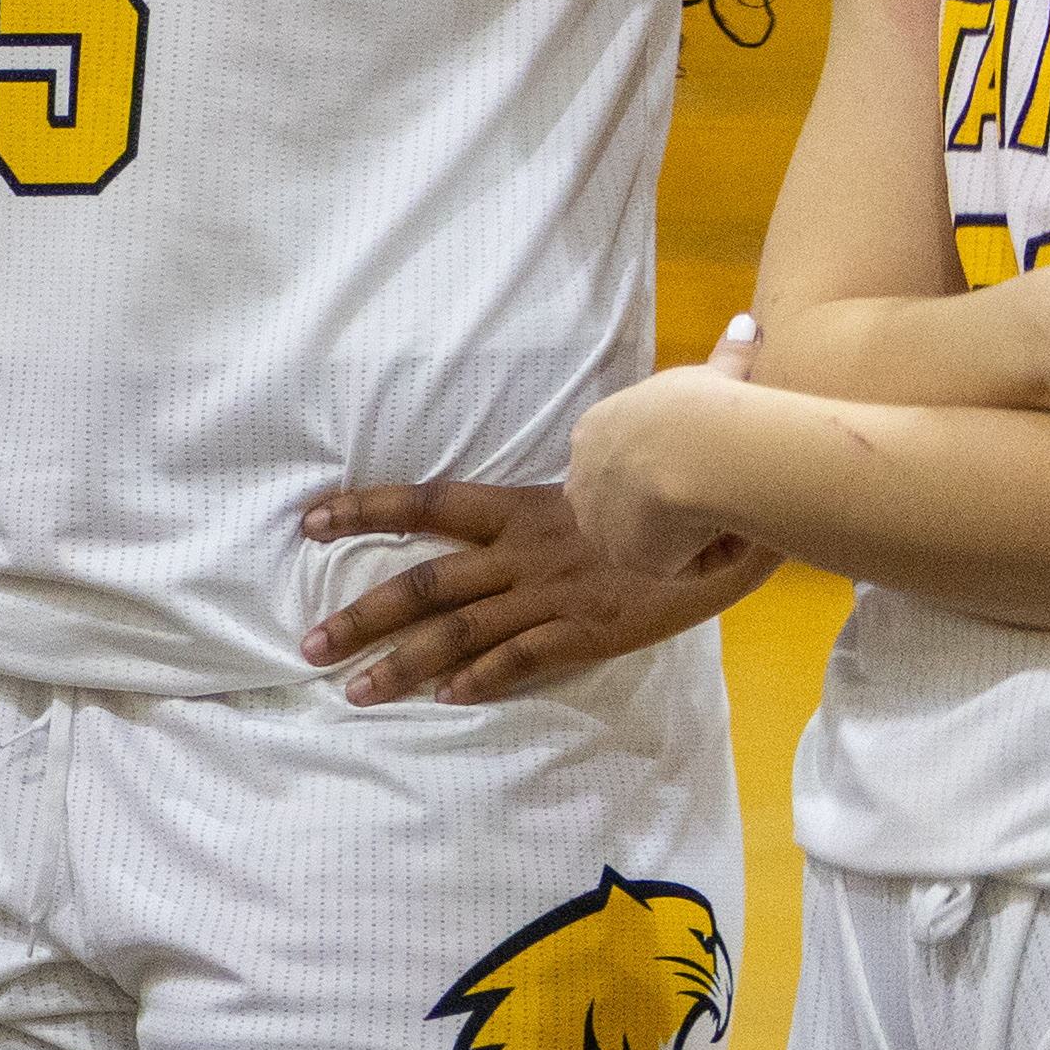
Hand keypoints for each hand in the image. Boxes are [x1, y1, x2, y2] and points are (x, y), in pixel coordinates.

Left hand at [305, 457, 768, 701]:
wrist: (740, 495)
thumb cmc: (691, 464)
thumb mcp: (641, 437)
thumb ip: (611, 427)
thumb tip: (672, 351)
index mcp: (528, 505)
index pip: (428, 504)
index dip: (366, 510)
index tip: (310, 522)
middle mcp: (526, 553)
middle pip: (424, 584)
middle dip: (361, 617)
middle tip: (309, 646)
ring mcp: (555, 595)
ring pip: (459, 633)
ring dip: (402, 665)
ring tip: (353, 692)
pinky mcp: (592, 631)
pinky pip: (524, 658)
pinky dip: (484, 678)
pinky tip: (445, 698)